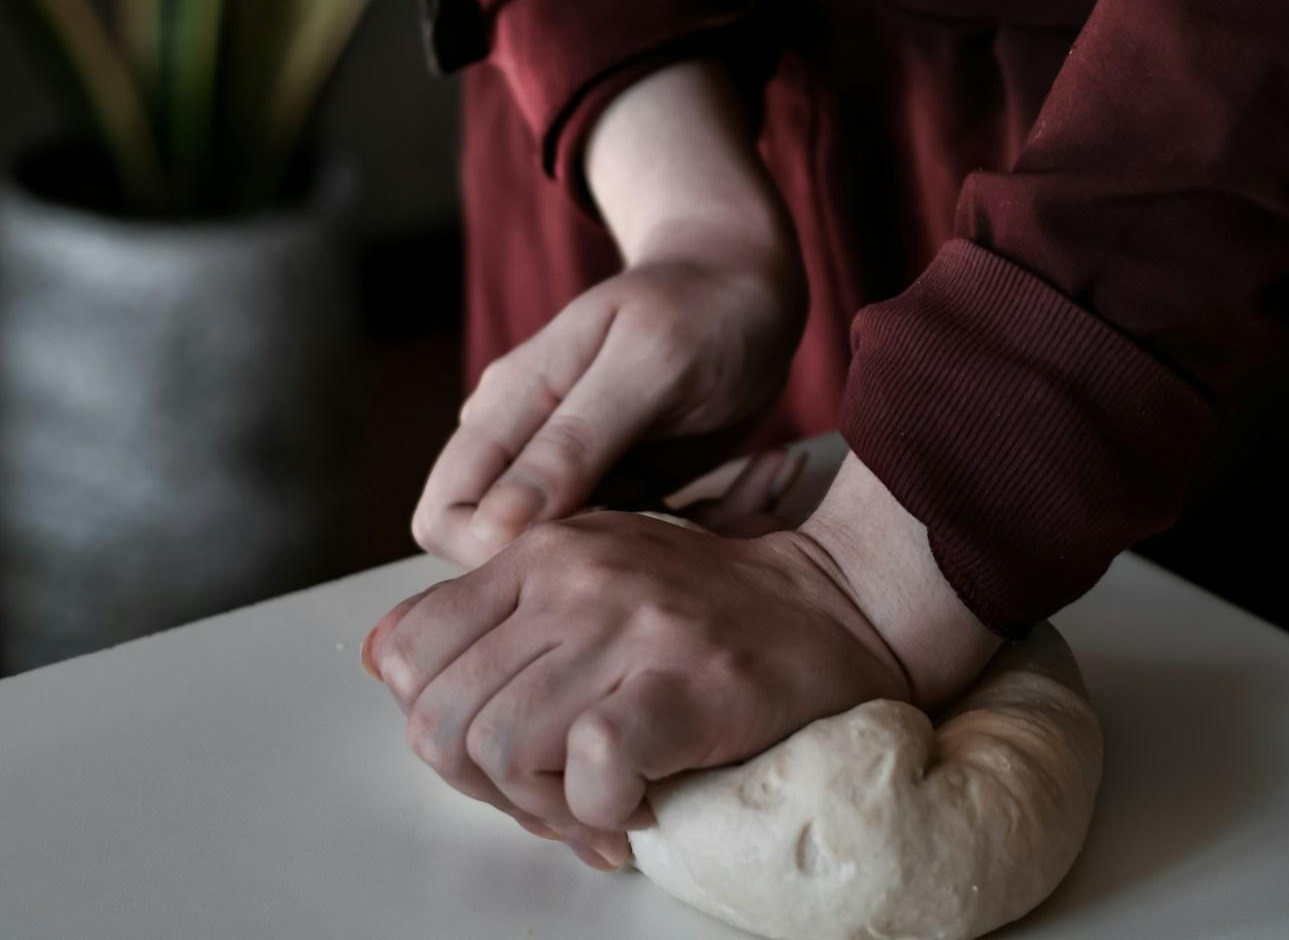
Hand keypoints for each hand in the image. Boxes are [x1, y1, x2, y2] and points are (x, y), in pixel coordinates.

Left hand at [361, 511, 909, 870]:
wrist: (830, 606)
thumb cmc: (703, 609)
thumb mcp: (583, 574)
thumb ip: (489, 613)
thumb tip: (384, 662)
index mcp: (537, 551)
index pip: (408, 651)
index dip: (436, 723)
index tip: (497, 749)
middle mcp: (571, 578)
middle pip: (441, 717)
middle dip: (482, 785)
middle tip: (549, 793)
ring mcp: (627, 625)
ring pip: (501, 748)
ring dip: (542, 807)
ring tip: (595, 802)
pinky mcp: (682, 681)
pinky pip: (589, 768)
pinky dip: (599, 812)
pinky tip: (636, 802)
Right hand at [410, 229, 806, 566]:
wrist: (748, 283)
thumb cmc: (702, 307)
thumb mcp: (649, 365)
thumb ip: (573, 441)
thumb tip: (493, 526)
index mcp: (511, 406)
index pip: (446, 518)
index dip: (496, 555)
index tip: (592, 553)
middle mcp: (528, 443)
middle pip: (506, 548)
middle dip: (584, 563)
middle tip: (679, 529)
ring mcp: (575, 469)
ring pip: (577, 554)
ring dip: (654, 549)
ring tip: (735, 501)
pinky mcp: (624, 485)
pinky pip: (635, 539)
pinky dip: (696, 528)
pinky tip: (755, 483)